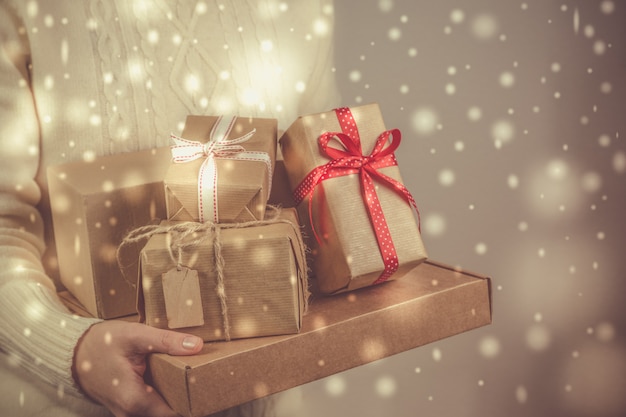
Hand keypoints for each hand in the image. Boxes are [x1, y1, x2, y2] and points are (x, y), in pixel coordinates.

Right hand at [73, 320, 202, 416]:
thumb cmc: (101, 343)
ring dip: (177, 397)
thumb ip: (166, 341)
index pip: (175, 413)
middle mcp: (130, 413)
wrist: (73, 351)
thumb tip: (197, 346)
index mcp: (134, 400)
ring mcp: (128, 412)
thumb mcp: (135, 336)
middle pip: (169, 413)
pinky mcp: (128, 406)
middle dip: (189, 399)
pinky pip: (152, 406)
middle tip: (205, 381)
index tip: (209, 388)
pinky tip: (176, 378)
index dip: (195, 403)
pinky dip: (166, 394)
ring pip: (161, 411)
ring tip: (194, 378)